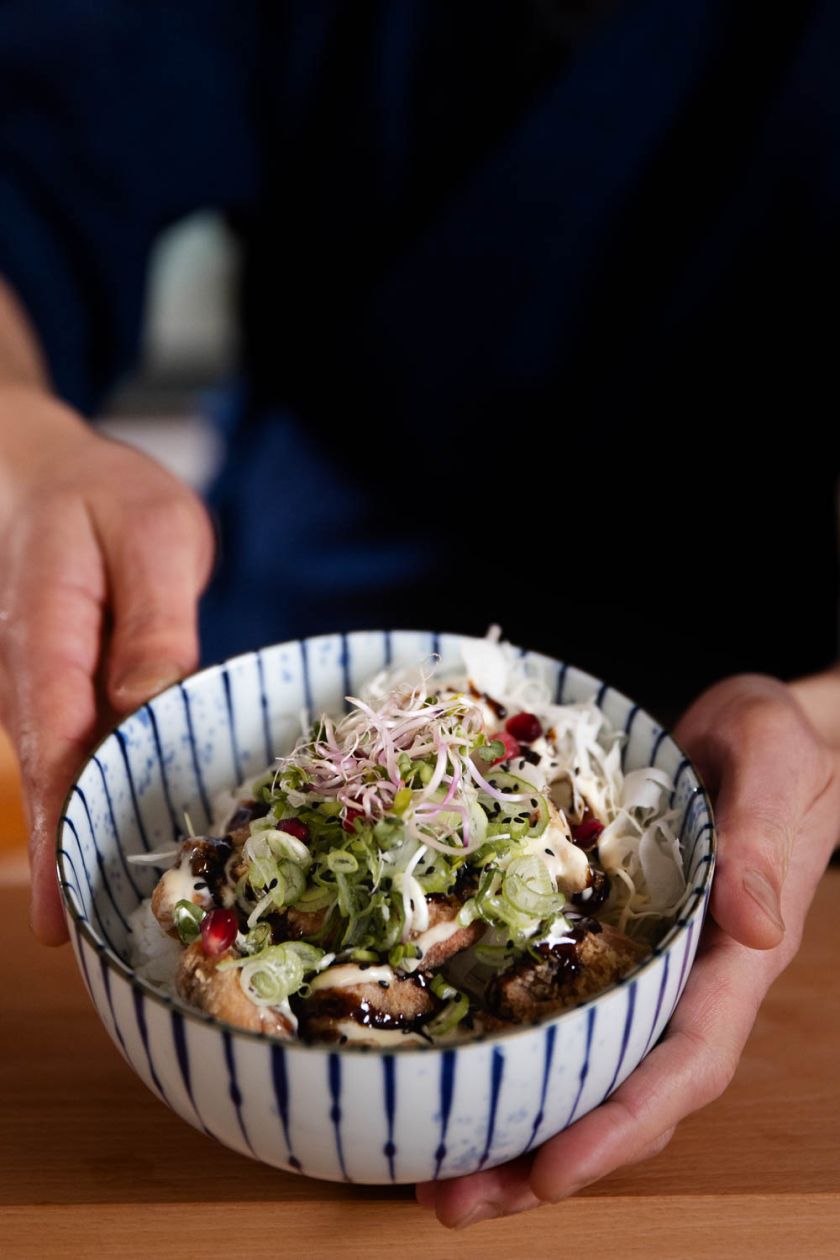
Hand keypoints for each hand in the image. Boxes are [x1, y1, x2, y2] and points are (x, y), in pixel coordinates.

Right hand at [0, 385, 214, 943]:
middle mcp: (32, 676)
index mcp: (47, 636)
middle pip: (50, 779)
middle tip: (93, 949)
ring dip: (83, 840)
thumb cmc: (106, 499)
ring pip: (64, 775)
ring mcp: (44, 688)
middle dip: (67, 862)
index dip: (58, 827)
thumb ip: (154, 620)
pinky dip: (100, 799)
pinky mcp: (67, 693)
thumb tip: (145, 704)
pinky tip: (129, 844)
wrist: (53, 474)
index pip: (52, 744)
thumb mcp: (153, 537)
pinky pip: (80, 755)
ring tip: (115, 921)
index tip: (61, 906)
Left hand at [416, 672, 839, 1226]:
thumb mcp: (776, 763)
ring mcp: (643, 964)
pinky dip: (509, 1048)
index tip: (553, 1172)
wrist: (754, 727)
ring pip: (585, 1065)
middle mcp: (685, 980)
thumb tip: (757, 929)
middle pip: (622, 1093)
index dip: (623, 1124)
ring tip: (430, 1173)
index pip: (686, 1062)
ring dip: (515, 1125)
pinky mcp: (604, 936)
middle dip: (544, 1157)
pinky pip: (558, 1006)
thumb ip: (764, 840)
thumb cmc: (777, 742)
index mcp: (732, 957)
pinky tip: (449, 1066)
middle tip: (449, 1201)